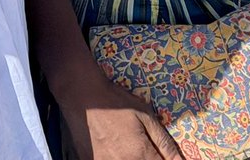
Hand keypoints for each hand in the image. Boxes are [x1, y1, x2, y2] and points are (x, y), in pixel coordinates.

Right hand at [61, 73, 181, 159]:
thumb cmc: (115, 102)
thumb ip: (164, 142)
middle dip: (151, 159)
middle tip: (144, 149)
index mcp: (140, 154)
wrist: (82, 95)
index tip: (167, 158)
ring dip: (134, 159)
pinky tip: (117, 150)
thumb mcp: (144, 115)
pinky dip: (116, 159)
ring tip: (129, 148)